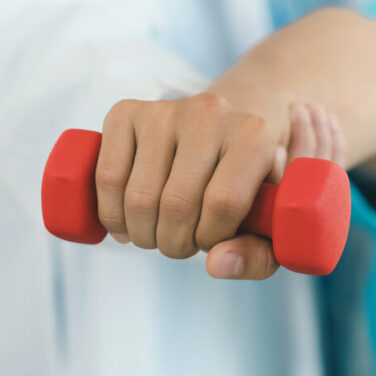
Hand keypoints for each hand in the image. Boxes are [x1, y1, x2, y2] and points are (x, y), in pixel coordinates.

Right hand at [94, 92, 345, 278]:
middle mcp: (210, 113)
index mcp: (254, 136)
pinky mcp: (127, 112)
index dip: (210, 238)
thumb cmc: (250, 182)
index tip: (211, 241)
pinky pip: (107, 178)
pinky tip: (127, 223)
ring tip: (158, 234)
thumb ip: (257, 255)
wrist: (228, 128)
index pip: (223, 204)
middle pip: (176, 204)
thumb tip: (214, 264)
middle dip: (174, 243)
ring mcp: (165, 110)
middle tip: (181, 244)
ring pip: (138, 197)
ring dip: (142, 235)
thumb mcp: (268, 222)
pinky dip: (111, 215)